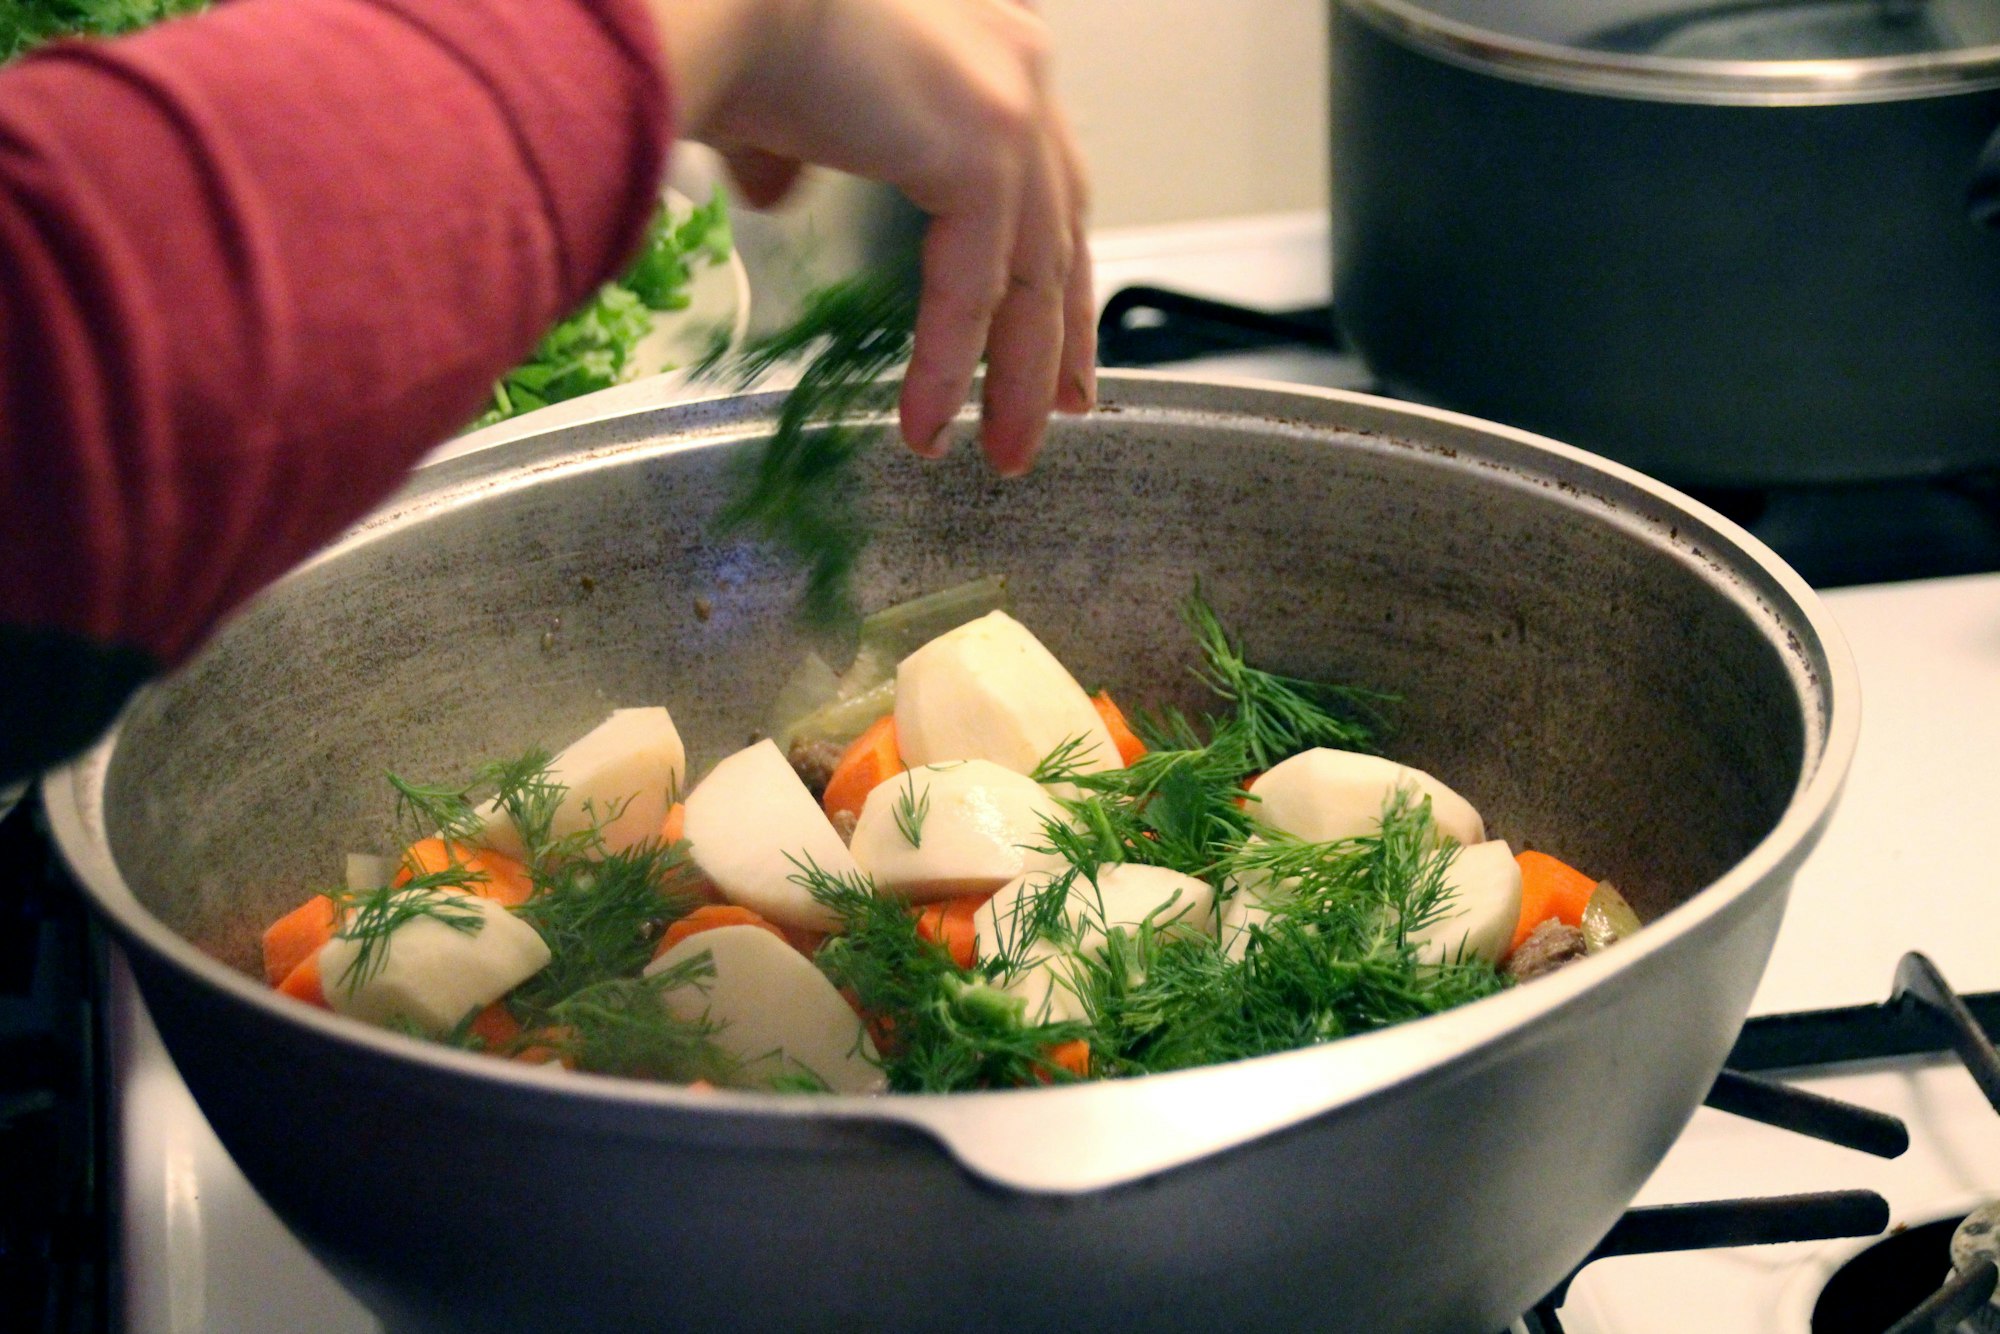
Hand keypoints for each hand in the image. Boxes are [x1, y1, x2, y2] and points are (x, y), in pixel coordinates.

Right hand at [646, 0, 1093, 475]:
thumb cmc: (731, 20)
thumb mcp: (778, 104)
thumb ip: (794, 151)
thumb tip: (775, 195)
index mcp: (986, 46)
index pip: (1039, 175)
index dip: (1045, 263)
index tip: (1048, 332)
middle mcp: (1017, 65)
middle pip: (1060, 228)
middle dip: (1060, 329)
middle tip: (1063, 405)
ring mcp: (1009, 105)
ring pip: (1032, 273)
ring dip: (1017, 374)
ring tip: (1005, 449)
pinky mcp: (983, 148)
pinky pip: (975, 287)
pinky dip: (949, 364)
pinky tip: (927, 423)